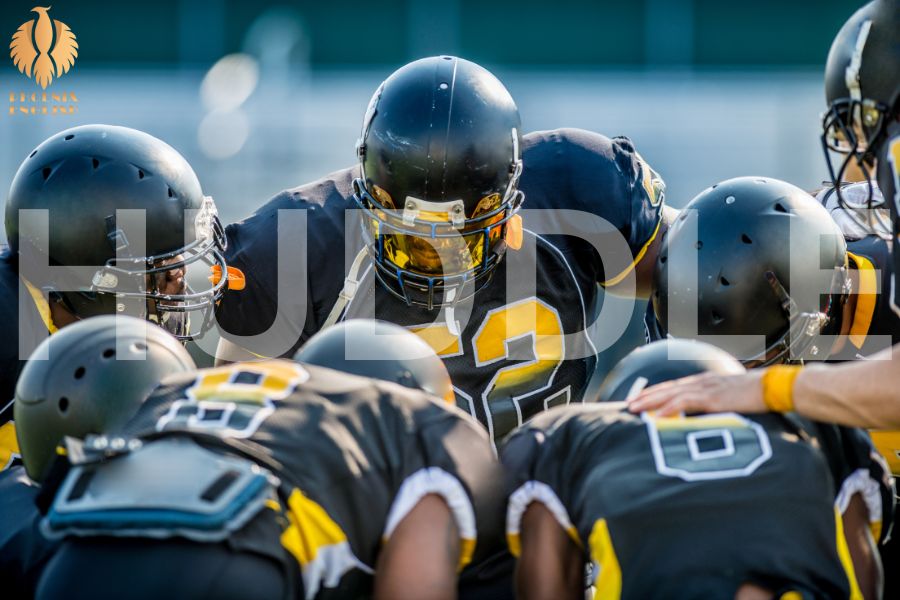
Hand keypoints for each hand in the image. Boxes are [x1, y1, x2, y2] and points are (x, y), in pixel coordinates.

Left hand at [627, 370, 766, 415]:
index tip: (640, 398)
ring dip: (651, 402)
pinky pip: (686, 402)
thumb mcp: (731, 398)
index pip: (674, 386)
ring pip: (670, 394)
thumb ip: (716, 403)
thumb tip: (707, 416)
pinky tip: (659, 416)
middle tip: (628, 404)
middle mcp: (701, 382)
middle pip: (666, 388)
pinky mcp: (713, 397)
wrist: (774, 387)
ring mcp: (706, 388)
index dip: (655, 392)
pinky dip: (670, 408)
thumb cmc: (757, 395)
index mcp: (705, 382)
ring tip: (635, 409)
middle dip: (646, 396)